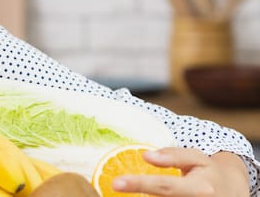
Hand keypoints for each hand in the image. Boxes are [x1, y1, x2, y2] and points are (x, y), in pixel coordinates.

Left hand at [112, 147, 249, 196]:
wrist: (232, 194)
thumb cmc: (209, 173)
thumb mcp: (197, 158)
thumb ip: (172, 155)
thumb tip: (146, 155)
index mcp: (198, 189)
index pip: (163, 186)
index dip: (139, 184)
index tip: (116, 183)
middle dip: (137, 196)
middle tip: (117, 185)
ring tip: (124, 189)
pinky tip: (138, 194)